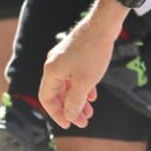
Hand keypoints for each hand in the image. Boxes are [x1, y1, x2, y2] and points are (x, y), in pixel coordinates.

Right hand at [38, 13, 114, 129]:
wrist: (103, 25)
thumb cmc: (92, 53)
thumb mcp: (84, 83)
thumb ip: (74, 102)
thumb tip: (68, 115)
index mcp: (51, 71)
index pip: (47, 99)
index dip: (57, 114)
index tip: (69, 125)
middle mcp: (53, 64)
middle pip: (57, 93)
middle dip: (70, 109)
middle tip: (84, 122)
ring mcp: (63, 58)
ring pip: (67, 85)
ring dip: (77, 100)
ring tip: (90, 112)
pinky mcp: (74, 54)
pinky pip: (74, 76)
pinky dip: (81, 87)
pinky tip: (92, 95)